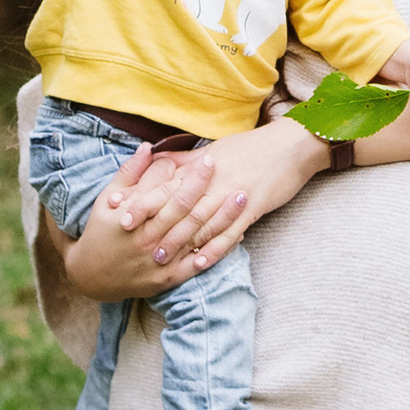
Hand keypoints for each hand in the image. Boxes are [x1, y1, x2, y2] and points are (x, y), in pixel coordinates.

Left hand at [62, 120, 320, 293]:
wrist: (292, 145)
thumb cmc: (251, 147)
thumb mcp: (215, 148)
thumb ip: (184, 161)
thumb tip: (154, 163)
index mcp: (204, 165)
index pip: (167, 182)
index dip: (142, 196)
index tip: (118, 208)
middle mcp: (215, 181)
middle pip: (178, 204)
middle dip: (152, 220)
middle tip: (127, 236)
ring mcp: (233, 195)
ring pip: (201, 221)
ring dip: (178, 240)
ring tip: (157, 256)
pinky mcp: (253, 208)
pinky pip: (231, 232)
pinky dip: (214, 249)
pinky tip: (199, 263)